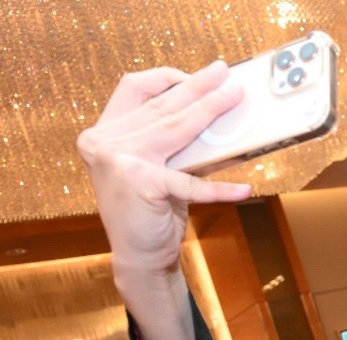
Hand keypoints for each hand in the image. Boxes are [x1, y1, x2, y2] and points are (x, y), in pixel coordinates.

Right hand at [77, 63, 250, 284]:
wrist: (139, 257)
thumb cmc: (150, 211)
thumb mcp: (155, 167)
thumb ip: (169, 142)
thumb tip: (213, 112)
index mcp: (102, 133)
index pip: (133, 88)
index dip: (167, 77)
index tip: (197, 74)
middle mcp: (103, 142)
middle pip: (161, 105)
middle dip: (199, 87)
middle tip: (226, 74)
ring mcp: (119, 161)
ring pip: (176, 128)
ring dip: (211, 110)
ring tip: (235, 98)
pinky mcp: (142, 183)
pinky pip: (192, 182)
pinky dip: (220, 188)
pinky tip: (244, 189)